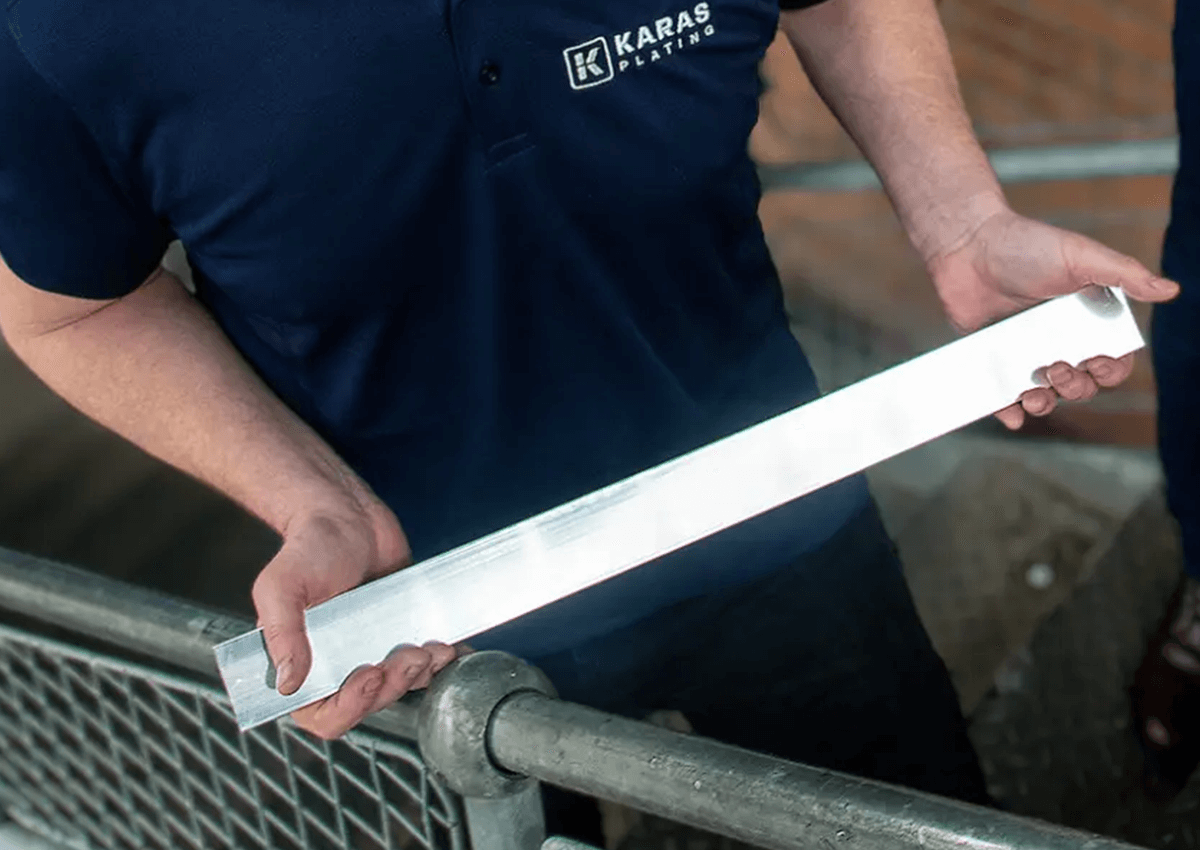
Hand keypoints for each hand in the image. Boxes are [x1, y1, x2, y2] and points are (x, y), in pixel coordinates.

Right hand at [251, 504, 458, 738]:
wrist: (348, 515)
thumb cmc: (309, 545)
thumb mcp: (282, 585)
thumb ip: (282, 632)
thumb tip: (288, 682)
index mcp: (300, 661)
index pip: (321, 714)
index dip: (349, 707)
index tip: (370, 675)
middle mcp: (335, 664)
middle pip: (369, 702)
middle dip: (393, 685)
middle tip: (410, 656)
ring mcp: (370, 652)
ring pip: (399, 687)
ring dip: (420, 674)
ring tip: (432, 648)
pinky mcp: (400, 635)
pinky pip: (423, 664)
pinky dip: (440, 662)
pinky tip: (450, 648)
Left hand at [925, 206, 1179, 428]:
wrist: (968, 245)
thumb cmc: (1026, 245)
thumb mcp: (1080, 256)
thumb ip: (1123, 274)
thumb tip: (1169, 290)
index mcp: (1088, 320)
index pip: (1111, 360)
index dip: (1109, 370)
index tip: (1095, 361)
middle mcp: (1059, 340)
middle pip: (1080, 384)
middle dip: (1074, 387)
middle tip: (1055, 367)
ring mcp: (1025, 351)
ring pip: (1045, 396)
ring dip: (1044, 405)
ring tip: (1033, 395)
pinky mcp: (993, 358)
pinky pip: (1002, 395)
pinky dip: (1007, 410)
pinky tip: (1010, 413)